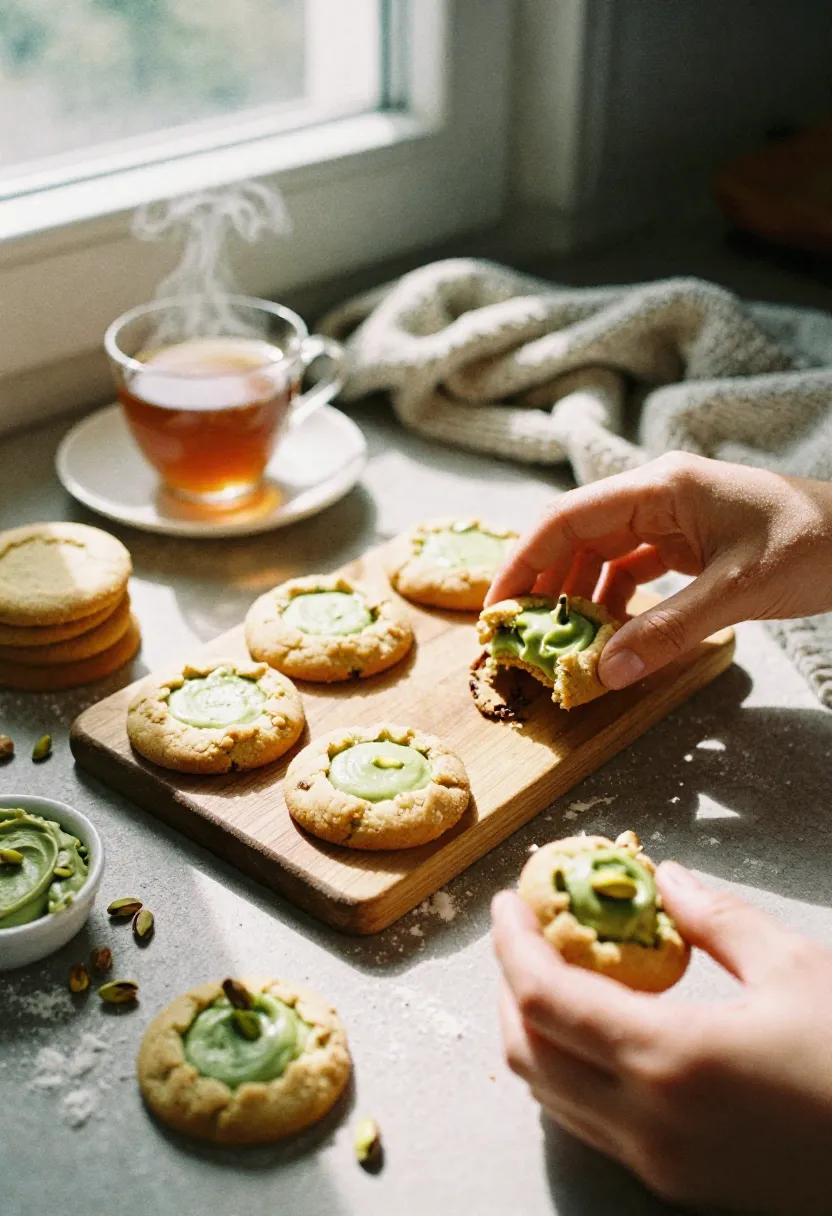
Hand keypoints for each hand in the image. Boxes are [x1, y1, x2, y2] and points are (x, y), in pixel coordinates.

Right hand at [486, 452, 831, 689]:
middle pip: (576, 534)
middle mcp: (657, 495)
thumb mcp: (738, 591)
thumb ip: (667, 631)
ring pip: (601, 552)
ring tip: (556, 641)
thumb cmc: (815, 546)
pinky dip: (614, 600)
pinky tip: (607, 633)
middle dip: (543, 583)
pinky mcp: (688, 541)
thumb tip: (605, 673)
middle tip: (517, 634)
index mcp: (660, 487)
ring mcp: (672, 516)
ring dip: (577, 595)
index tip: (497, 608)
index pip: (567, 517)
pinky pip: (632, 567)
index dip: (523, 561)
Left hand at [492, 871, 831, 1213]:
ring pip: (551, 1097)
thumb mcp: (795, 970)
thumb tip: (667, 880)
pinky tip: (597, 1033)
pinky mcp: (679, 1185)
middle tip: (526, 934)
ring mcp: (660, 1165)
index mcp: (670, 1059)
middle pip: (527, 1053)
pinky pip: (590, 1125)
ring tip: (553, 975)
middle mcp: (648, 1123)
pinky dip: (568, 1072)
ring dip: (533, 1031)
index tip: (509, 902)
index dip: (512, 943)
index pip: (544, 997)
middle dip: (508, 986)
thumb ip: (717, 919)